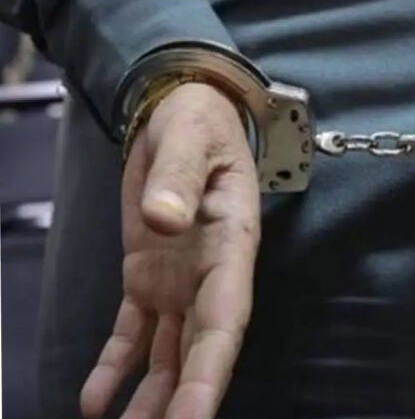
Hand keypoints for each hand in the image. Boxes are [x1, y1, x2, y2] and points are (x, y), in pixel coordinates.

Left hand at [80, 83, 259, 417]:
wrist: (182, 113)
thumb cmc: (198, 122)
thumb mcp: (189, 139)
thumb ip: (178, 178)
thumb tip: (162, 221)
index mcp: (229, 247)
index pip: (224, 322)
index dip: (209, 374)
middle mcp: (209, 276)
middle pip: (199, 351)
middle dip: (182, 402)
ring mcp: (178, 281)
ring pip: (166, 353)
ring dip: (149, 399)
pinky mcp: (147, 278)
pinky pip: (131, 331)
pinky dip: (114, 366)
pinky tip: (95, 400)